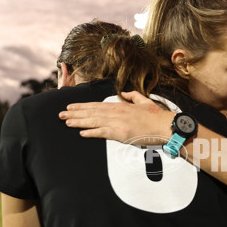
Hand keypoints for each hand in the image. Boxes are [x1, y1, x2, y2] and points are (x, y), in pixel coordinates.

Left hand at [58, 91, 173, 142]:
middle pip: (91, 112)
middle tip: (61, 114)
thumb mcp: (144, 101)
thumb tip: (124, 93)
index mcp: (121, 105)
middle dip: (75, 113)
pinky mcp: (120, 133)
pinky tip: (81, 133)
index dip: (83, 106)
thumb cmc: (157, 116)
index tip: (72, 107)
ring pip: (93, 121)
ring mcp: (117, 122)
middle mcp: (116, 112)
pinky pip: (102, 133)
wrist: (165, 125)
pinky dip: (91, 133)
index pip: (97, 105)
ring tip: (66, 122)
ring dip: (78, 122)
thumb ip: (133, 96)